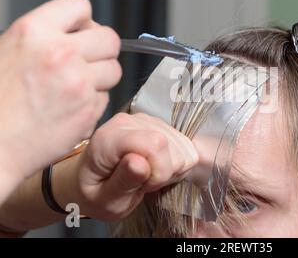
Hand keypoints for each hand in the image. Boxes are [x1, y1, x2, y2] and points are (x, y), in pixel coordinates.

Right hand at [0, 0, 121, 185]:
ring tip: (75, 88)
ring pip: (114, 70)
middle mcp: (60, 53)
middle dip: (101, 50)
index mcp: (33, 31)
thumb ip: (41, 37)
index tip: (81, 32)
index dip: (83, 20)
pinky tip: (70, 110)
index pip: (79, 5)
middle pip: (109, 38)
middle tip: (86, 62)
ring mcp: (78, 83)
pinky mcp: (88, 110)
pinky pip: (106, 99)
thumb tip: (73, 30)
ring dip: (100, 78)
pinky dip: (93, 104)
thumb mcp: (6, 50)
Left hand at [69, 113, 197, 220]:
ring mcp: (146, 119)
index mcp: (109, 138)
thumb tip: (140, 162)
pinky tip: (157, 167)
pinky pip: (185, 145)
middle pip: (171, 144)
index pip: (155, 144)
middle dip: (165, 172)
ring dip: (171, 168)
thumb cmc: (96, 193)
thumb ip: (122, 181)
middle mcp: (128, 121)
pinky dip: (176, 162)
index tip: (143, 185)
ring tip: (148, 175)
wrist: (90, 180)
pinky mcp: (159, 124)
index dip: (158, 171)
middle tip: (144, 182)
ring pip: (182, 146)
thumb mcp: (105, 200)